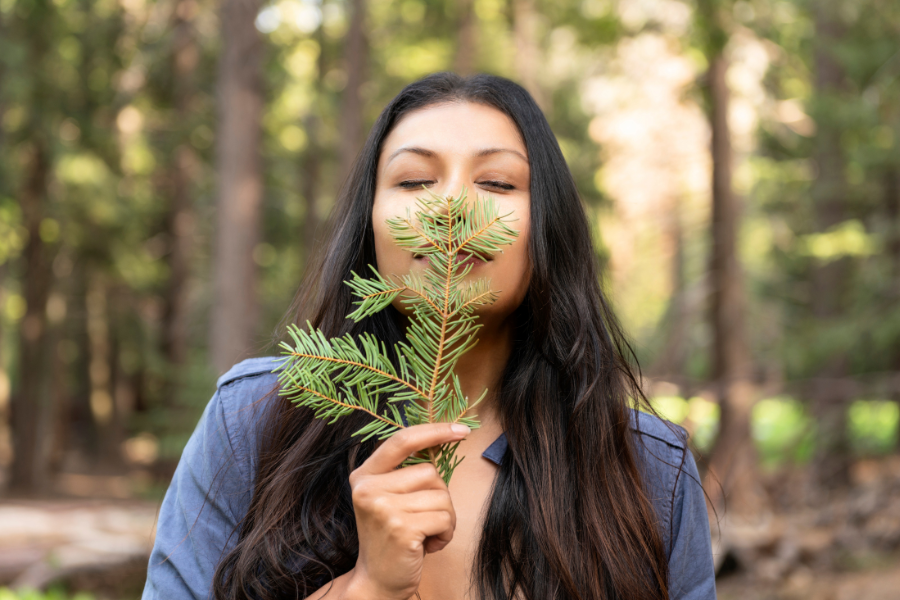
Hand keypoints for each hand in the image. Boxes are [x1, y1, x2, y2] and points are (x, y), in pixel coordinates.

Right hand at [344, 422, 469, 599]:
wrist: (377, 582)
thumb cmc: (393, 538)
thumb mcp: (389, 499)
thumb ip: (406, 473)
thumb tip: (446, 437)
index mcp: (364, 475)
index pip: (402, 441)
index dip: (434, 431)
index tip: (461, 430)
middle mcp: (367, 488)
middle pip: (430, 472)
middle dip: (439, 497)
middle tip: (423, 521)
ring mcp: (382, 507)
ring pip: (441, 496)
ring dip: (444, 518)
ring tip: (424, 534)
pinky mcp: (400, 528)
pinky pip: (444, 518)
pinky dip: (445, 534)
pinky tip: (427, 546)